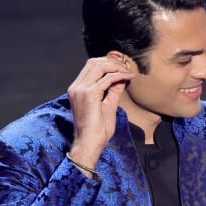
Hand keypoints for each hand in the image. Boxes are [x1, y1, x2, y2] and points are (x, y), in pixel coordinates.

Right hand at [66, 54, 135, 171]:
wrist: (89, 144)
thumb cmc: (97, 130)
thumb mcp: (108, 106)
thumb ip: (113, 91)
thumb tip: (122, 79)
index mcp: (77, 89)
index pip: (91, 66)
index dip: (108, 63)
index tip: (123, 68)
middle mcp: (76, 87)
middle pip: (94, 62)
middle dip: (113, 62)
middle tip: (127, 67)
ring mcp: (81, 90)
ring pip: (99, 66)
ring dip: (116, 67)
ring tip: (128, 72)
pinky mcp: (89, 95)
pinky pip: (107, 79)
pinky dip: (119, 76)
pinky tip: (129, 78)